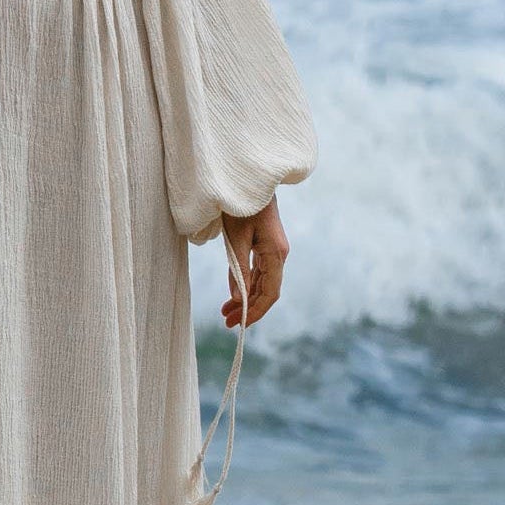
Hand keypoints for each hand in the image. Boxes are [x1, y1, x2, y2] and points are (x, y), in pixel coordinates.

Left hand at [219, 197, 287, 327]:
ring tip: (225, 312)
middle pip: (267, 290)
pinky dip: (246, 283)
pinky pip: (257, 270)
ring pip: (262, 282)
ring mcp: (273, 249)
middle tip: (226, 322)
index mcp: (276, 253)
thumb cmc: (241, 206)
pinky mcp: (265, 244)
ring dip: (245, 298)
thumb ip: (238, 270)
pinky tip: (234, 292)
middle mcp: (278, 254)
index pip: (270, 293)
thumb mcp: (236, 238)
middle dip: (248, 308)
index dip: (255, 312)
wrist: (247, 179)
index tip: (238, 325)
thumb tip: (238, 300)